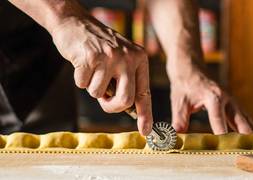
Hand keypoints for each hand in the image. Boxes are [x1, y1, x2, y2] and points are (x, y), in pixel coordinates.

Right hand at [51, 16, 152, 134]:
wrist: (76, 22)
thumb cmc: (100, 47)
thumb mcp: (121, 59)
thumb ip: (127, 82)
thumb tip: (132, 111)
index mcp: (139, 59)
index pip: (144, 93)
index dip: (145, 114)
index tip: (145, 131)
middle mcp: (128, 57)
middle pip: (125, 100)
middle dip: (112, 106)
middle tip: (105, 100)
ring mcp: (109, 57)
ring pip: (99, 94)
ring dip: (92, 87)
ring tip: (92, 69)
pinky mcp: (90, 57)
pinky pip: (83, 85)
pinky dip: (80, 79)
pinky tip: (82, 63)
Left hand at [167, 62, 252, 134]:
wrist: (191, 67)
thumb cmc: (184, 84)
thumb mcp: (178, 101)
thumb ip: (179, 119)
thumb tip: (177, 137)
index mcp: (213, 97)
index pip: (219, 120)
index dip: (223, 136)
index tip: (227, 150)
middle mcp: (227, 99)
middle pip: (241, 121)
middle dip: (248, 137)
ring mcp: (232, 102)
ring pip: (247, 120)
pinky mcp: (233, 105)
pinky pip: (246, 118)